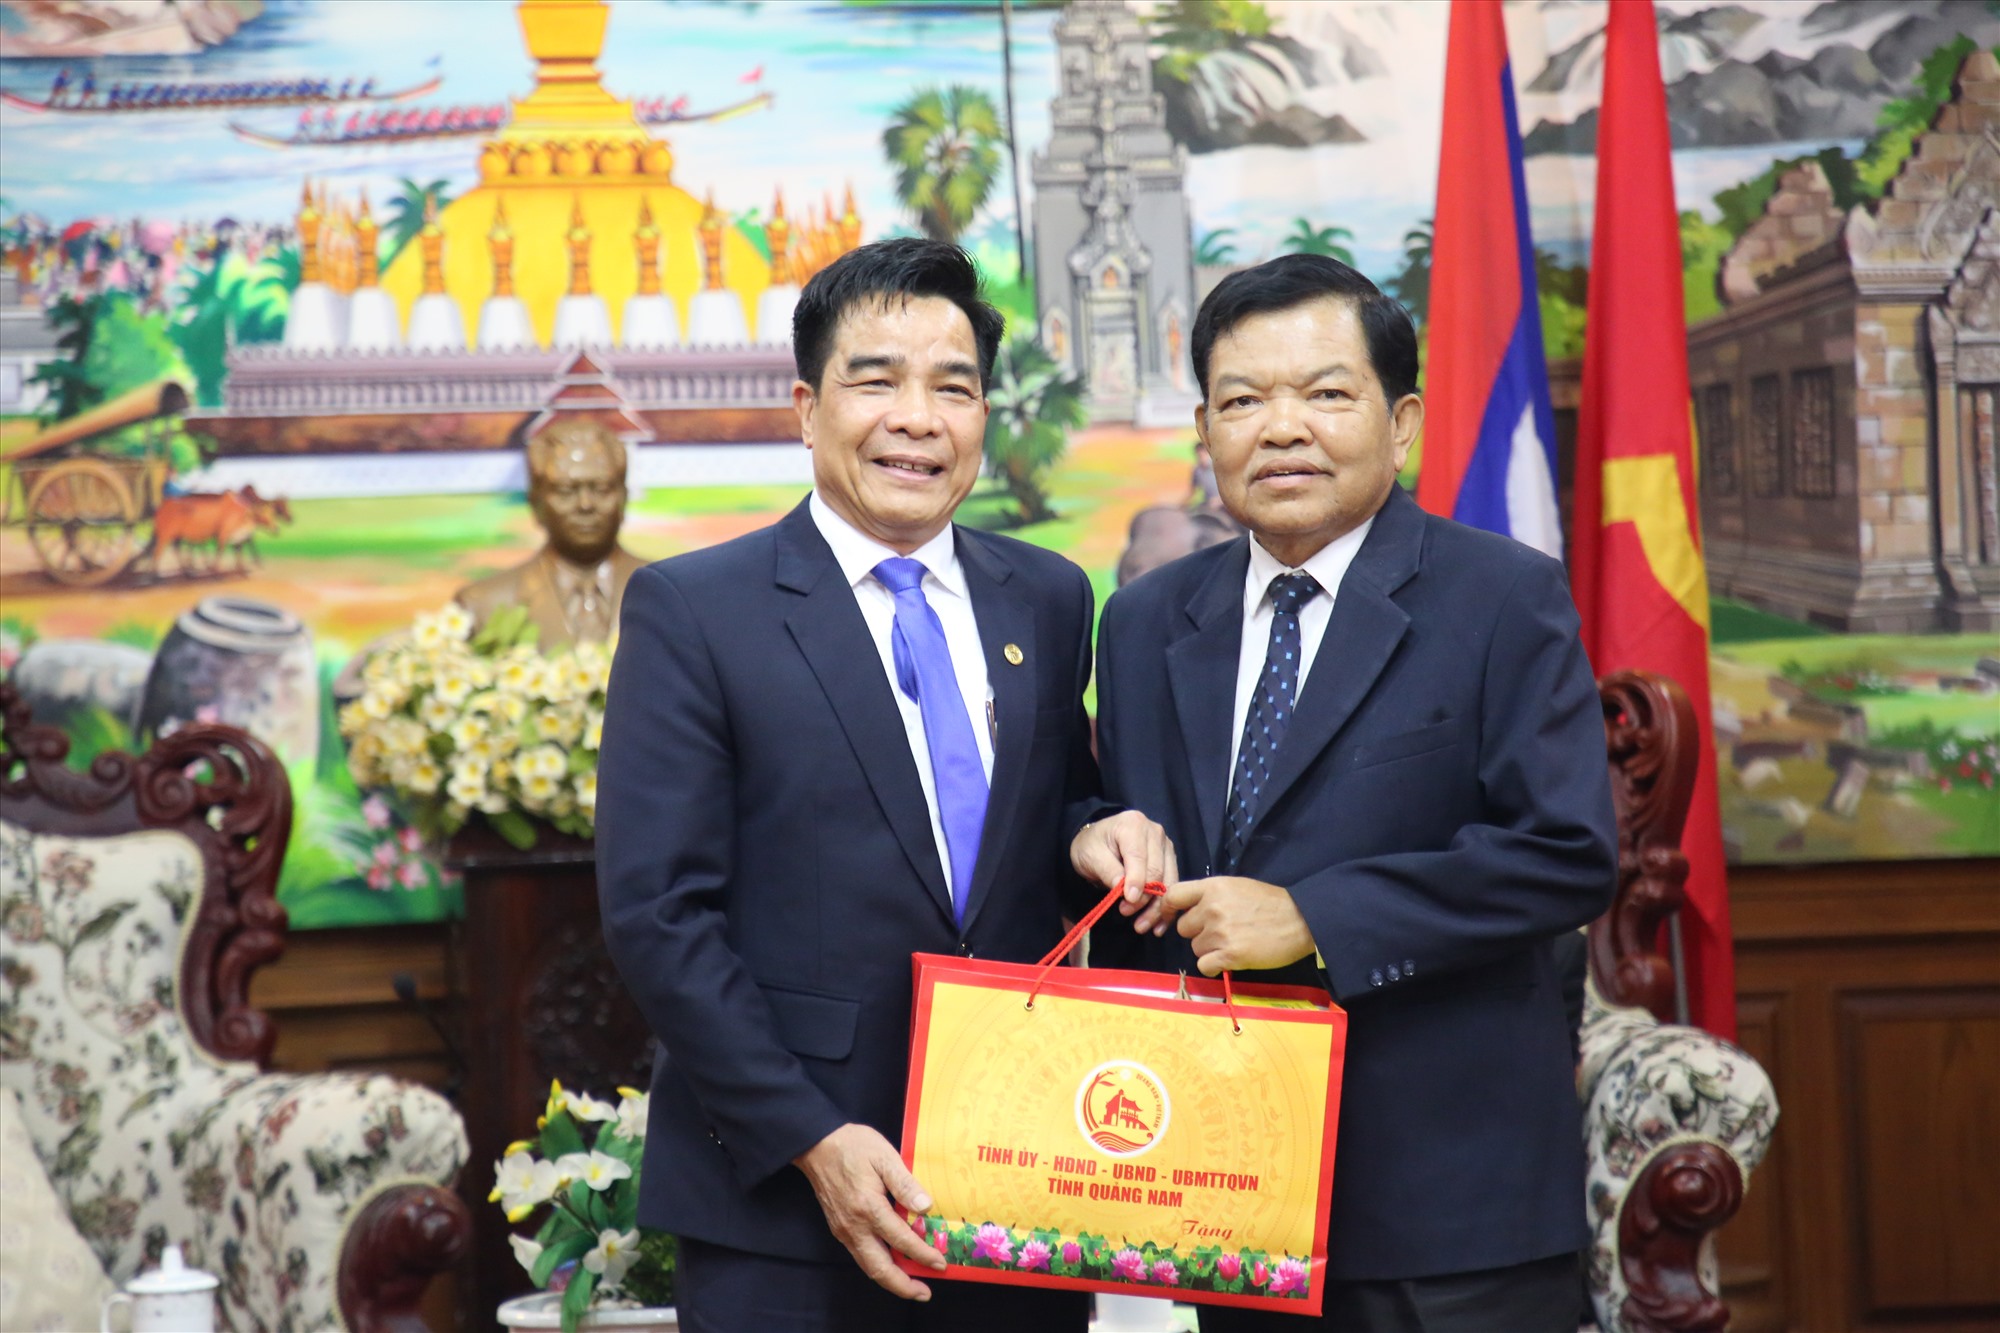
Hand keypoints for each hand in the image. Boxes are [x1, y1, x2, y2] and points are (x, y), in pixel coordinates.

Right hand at [794, 1123, 943, 1298]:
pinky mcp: (839, 1228)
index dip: (922, 1255)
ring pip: (868, 1266)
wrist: (817, 1145)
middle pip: (880, 1268)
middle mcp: (854, 1226)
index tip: (940, 1263)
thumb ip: (905, 1183)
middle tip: (924, 1292)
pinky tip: (892, 1262)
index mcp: (868, 1208)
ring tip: (911, 1285)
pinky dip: (878, 1266)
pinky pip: (861, 1255)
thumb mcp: (884, 1156)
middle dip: (904, 1285)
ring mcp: (844, 1230)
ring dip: (891, 1280)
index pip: (901, 1240)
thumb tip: (926, 1206)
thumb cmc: (853, 1146)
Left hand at [1070, 810, 1178, 934]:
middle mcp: (1155, 832)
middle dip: (1144, 898)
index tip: (1128, 903)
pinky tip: (1158, 925)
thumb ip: (1109, 871)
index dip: (1137, 882)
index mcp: (1133, 824)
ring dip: (1157, 908)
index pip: (1139, 857)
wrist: (1097, 841)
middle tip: (1126, 914)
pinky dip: (1165, 907)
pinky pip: (1172, 886)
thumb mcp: (1091, 856)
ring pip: (1169, 881)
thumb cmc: (1092, 846)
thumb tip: (1127, 892)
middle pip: (1157, 871)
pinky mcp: (1169, 859)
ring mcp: (1165, 845)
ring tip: (1141, 926)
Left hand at [1164, 876, 1315, 975]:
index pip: (1173, 895)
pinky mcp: (1229, 955)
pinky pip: (1204, 965)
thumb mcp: (1237, 887)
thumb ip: (1211, 896)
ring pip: (1195, 948)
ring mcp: (1220, 932)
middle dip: (1198, 933)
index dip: (1167, 909)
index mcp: (1213, 887)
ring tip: (1233, 943)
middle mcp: (1212, 908)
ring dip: (1209, 950)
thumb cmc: (1271, 903)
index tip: (1170, 918)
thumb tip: (1190, 910)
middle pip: (1183, 928)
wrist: (1302, 920)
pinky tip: (1230, 959)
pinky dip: (1215, 965)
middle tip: (1222, 933)